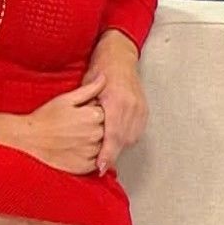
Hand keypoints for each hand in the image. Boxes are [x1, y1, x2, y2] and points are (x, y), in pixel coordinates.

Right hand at [15, 76, 106, 174]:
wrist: (29, 136)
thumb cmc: (46, 116)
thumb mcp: (67, 99)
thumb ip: (89, 89)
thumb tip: (104, 78)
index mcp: (93, 117)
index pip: (106, 113)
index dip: (94, 113)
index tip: (81, 114)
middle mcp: (95, 135)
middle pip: (106, 130)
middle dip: (96, 128)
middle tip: (76, 127)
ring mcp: (90, 152)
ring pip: (102, 146)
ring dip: (94, 143)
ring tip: (74, 137)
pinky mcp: (84, 166)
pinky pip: (95, 161)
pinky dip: (90, 157)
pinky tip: (76, 149)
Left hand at [85, 31, 148, 173]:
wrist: (119, 56)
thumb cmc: (100, 69)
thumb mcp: (87, 88)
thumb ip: (85, 109)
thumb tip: (78, 132)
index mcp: (116, 102)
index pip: (112, 136)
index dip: (107, 154)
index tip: (100, 167)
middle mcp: (131, 107)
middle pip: (123, 140)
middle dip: (111, 154)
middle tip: (99, 164)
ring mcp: (140, 108)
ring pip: (131, 138)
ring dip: (119, 147)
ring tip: (105, 152)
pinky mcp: (144, 110)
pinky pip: (137, 131)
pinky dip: (127, 137)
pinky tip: (116, 139)